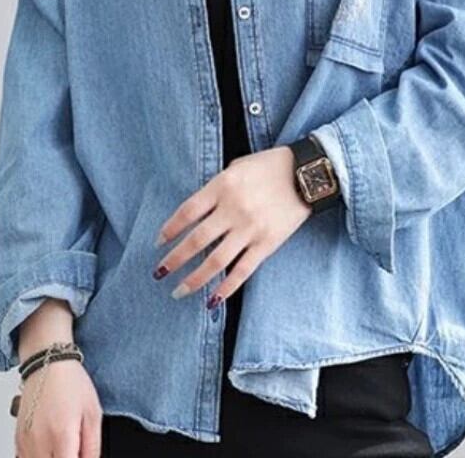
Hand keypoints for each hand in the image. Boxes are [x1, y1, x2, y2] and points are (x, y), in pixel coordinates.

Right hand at [14, 360, 101, 457]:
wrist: (48, 364)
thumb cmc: (71, 383)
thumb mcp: (93, 413)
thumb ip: (93, 447)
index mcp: (62, 435)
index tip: (80, 454)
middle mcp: (40, 442)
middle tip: (73, 448)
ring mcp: (26, 442)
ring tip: (62, 444)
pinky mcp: (18, 440)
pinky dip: (39, 456)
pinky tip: (50, 445)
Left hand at [152, 145, 311, 305]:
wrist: (306, 174)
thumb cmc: (268, 166)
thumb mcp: (237, 167)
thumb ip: (216, 188)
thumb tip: (197, 212)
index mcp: (222, 185)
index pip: (187, 212)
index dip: (170, 229)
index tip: (158, 242)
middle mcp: (233, 208)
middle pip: (196, 240)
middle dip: (174, 259)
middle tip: (158, 273)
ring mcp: (250, 229)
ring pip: (215, 261)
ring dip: (194, 279)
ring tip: (178, 291)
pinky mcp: (267, 244)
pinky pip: (242, 270)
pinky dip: (226, 287)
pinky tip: (212, 300)